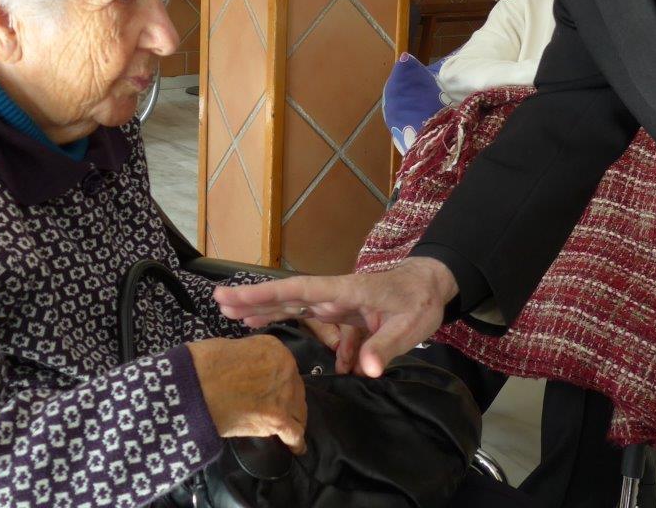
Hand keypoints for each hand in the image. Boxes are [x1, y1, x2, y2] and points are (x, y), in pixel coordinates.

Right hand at [188, 334, 307, 453]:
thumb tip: (247, 370)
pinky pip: (295, 434)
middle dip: (285, 398)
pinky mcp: (278, 419)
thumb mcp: (231, 347)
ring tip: (285, 428)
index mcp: (274, 348)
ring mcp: (285, 394)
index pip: (284, 367)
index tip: (268, 388)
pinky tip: (296, 448)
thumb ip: (248, 358)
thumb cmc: (204, 364)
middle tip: (271, 408)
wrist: (196, 387)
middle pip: (294, 388)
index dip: (276, 380)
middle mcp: (287, 368)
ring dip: (292, 418)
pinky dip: (295, 442)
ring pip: (298, 410)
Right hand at [214, 257, 458, 377]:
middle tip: (220, 302)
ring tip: (240, 319)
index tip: (233, 295)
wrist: (435, 285)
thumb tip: (363, 370)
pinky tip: (337, 367)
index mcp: (344, 291)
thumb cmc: (421, 299)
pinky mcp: (352, 315)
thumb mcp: (410, 324)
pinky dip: (327, 346)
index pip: (297, 292)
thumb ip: (385, 345)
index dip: (264, 295)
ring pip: (302, 310)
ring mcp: (343, 304)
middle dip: (255, 300)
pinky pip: (331, 330)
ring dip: (274, 314)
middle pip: (289, 298)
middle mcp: (337, 295)